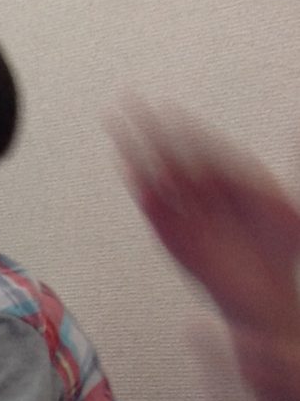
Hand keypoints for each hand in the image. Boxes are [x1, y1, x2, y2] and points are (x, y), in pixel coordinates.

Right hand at [112, 99, 299, 335]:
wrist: (266, 296)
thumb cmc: (279, 253)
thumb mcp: (290, 207)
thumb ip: (293, 163)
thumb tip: (296, 127)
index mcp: (229, 181)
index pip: (201, 147)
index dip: (183, 127)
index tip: (165, 107)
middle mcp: (204, 195)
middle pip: (171, 155)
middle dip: (149, 131)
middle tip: (128, 105)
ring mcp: (188, 216)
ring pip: (159, 179)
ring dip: (138, 156)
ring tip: (119, 132)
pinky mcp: (176, 239)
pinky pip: (158, 214)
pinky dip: (148, 197)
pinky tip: (134, 178)